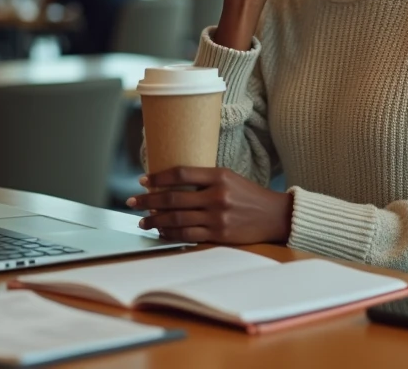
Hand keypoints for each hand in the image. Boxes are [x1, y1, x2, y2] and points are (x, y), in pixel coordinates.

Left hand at [127, 167, 291, 244]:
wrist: (274, 215)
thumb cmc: (249, 195)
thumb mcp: (230, 178)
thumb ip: (204, 180)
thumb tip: (171, 184)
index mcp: (219, 176)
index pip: (181, 173)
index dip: (158, 177)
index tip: (143, 180)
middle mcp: (217, 196)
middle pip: (173, 198)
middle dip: (148, 200)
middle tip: (133, 201)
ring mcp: (217, 217)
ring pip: (176, 218)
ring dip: (155, 220)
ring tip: (143, 220)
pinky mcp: (219, 234)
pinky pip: (187, 235)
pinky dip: (170, 234)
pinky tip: (161, 232)